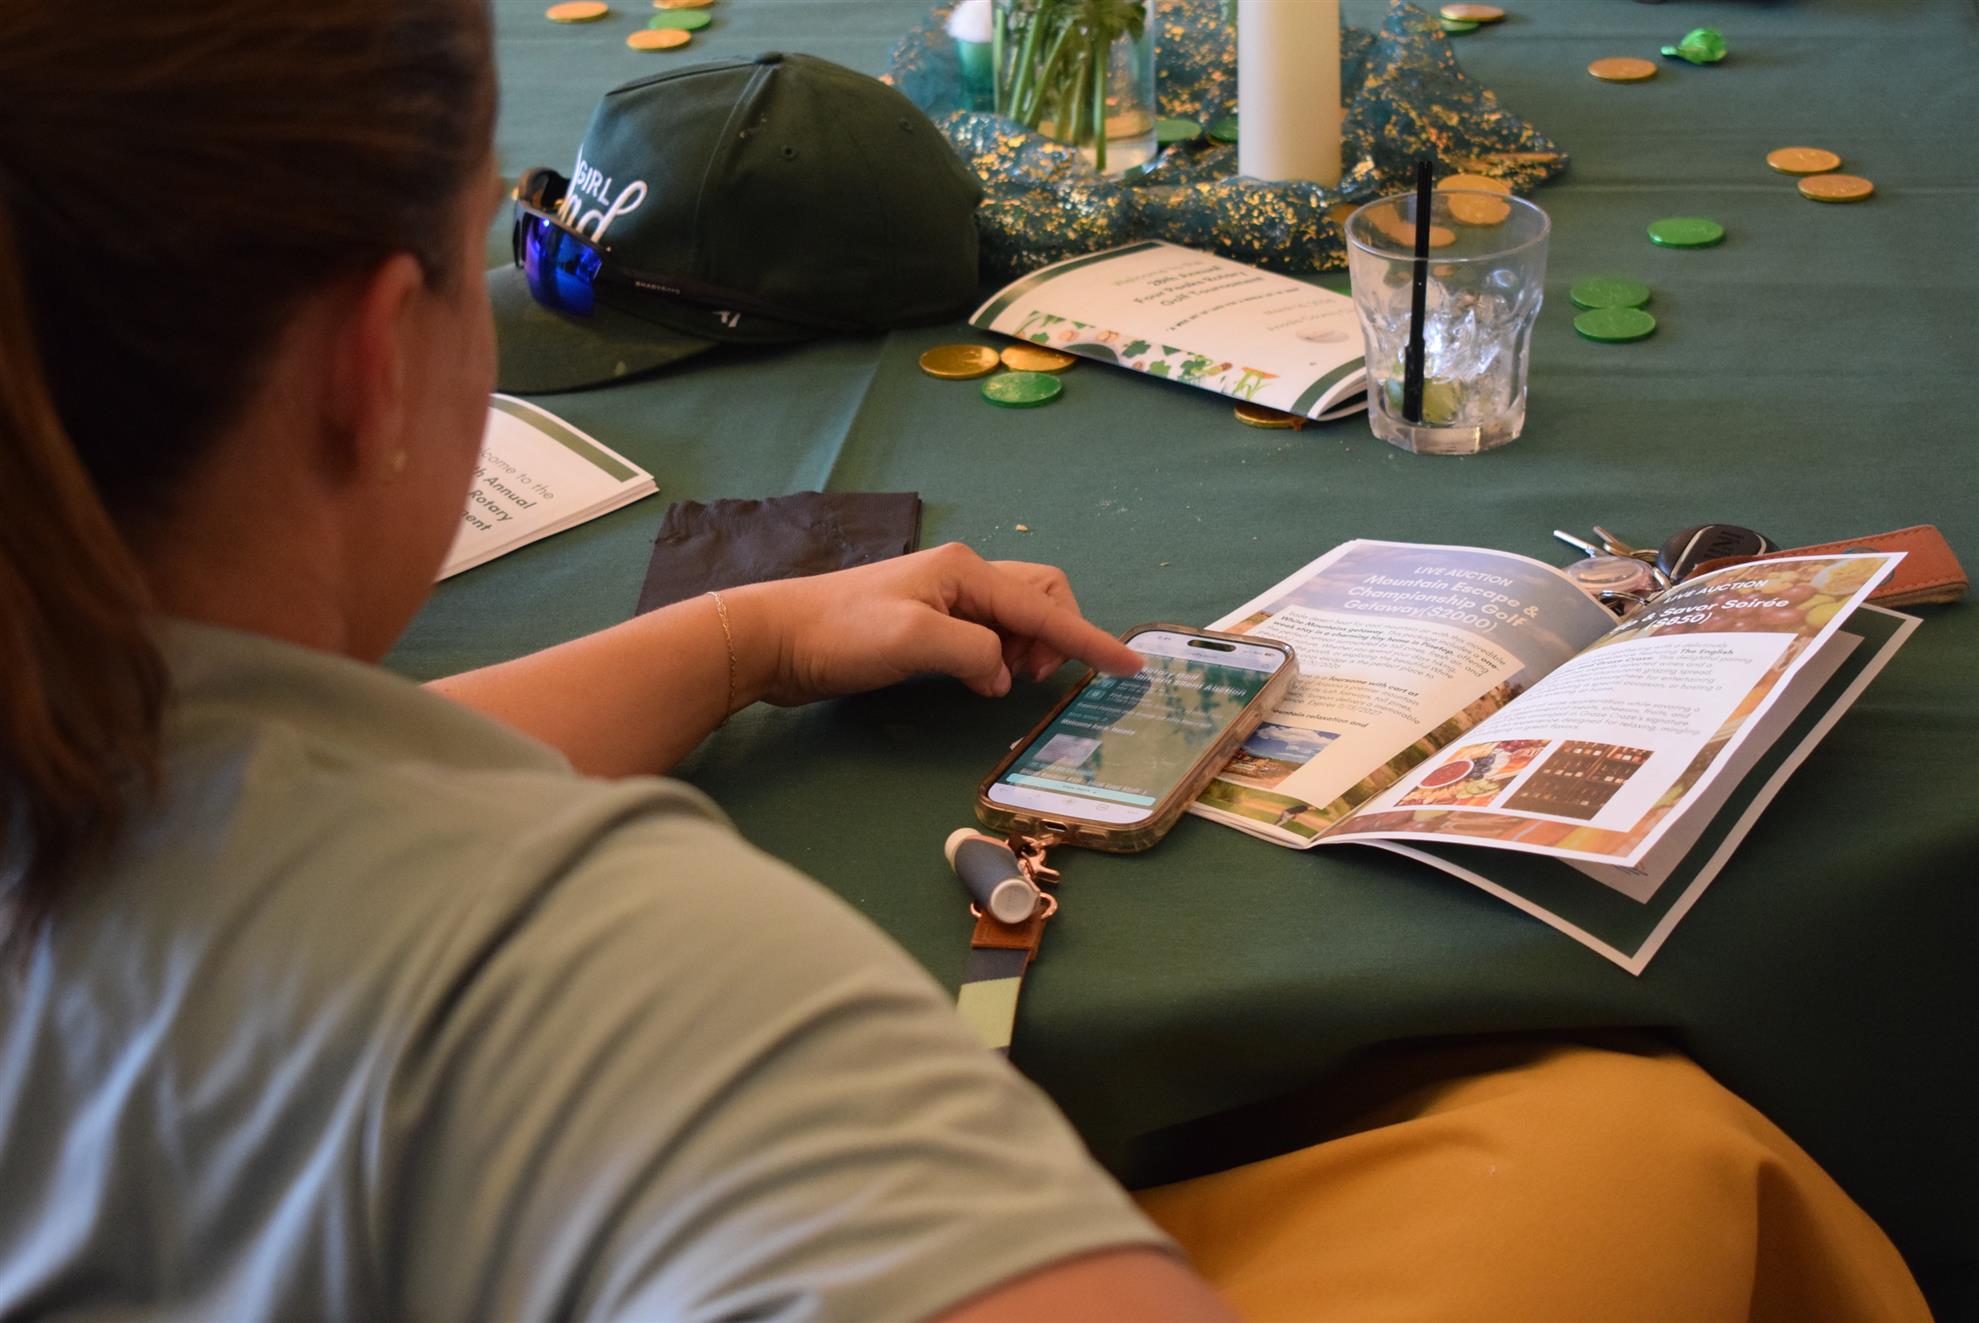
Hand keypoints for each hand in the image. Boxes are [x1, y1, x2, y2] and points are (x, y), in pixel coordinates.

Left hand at [726, 543, 1142, 706]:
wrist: (773, 637)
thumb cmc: (839, 634)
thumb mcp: (914, 641)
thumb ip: (974, 652)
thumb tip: (1001, 671)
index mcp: (966, 571)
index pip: (1045, 606)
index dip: (1090, 639)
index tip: (1130, 666)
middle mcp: (962, 575)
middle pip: (1040, 595)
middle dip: (1057, 634)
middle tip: (1035, 678)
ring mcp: (944, 597)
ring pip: (1016, 614)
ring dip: (1027, 647)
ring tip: (1005, 680)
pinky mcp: (926, 621)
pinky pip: (989, 632)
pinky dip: (1001, 653)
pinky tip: (981, 677)